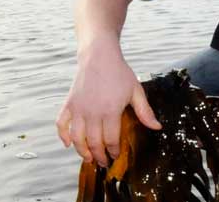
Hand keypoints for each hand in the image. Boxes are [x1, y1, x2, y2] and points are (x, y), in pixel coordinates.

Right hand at [55, 39, 162, 166]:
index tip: (116, 156)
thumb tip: (157, 127)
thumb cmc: (119, 73)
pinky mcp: (69, 104)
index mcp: (111, 111)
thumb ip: (145, 111)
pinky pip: (61, 124)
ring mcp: (78, 109)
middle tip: (103, 162)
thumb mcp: (136, 91)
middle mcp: (93, 112)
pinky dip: (63, 136)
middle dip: (99, 156)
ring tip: (88, 159)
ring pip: (77, 138)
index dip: (114, 151)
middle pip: (94, 143)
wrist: (99, 56)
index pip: (111, 140)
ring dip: (82, 152)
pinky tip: (68, 144)